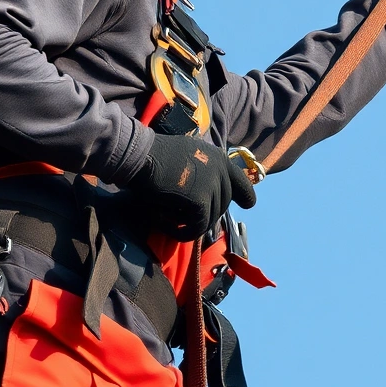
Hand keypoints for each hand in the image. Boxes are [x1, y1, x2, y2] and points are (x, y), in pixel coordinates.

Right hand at [130, 133, 257, 239]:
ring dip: (188, 224)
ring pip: (209, 219)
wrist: (137, 154)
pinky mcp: (201, 201)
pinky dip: (179, 231)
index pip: (240, 181)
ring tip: (164, 218)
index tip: (248, 205)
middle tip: (179, 219)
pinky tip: (161, 222)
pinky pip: (196, 228)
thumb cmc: (152, 155)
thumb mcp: (186, 157)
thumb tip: (207, 196)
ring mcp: (213, 184)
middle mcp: (220, 169)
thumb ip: (202, 172)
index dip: (245, 195)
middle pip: (222, 205)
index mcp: (218, 158)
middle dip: (204, 215)